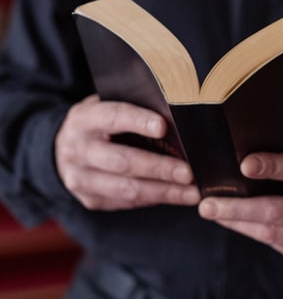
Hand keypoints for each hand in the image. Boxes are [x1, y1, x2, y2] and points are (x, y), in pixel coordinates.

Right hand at [55, 95, 199, 209]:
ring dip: (164, 192)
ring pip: (126, 189)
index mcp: (84, 119)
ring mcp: (80, 178)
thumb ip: (134, 107)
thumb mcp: (107, 105)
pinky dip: (155, 198)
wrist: (64, 148)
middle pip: (122, 161)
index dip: (138, 121)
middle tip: (188, 172)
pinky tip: (177, 196)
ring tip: (192, 193)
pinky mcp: (90, 199)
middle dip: (159, 168)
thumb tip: (176, 114)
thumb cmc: (101, 121)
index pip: (113, 117)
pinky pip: (127, 202)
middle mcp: (78, 150)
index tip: (163, 127)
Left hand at [199, 153, 282, 270]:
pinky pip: (275, 246)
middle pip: (277, 212)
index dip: (272, 166)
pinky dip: (251, 232)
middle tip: (208, 203)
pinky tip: (236, 221)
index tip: (245, 164)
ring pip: (270, 234)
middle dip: (237, 208)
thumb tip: (255, 147)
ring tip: (212, 211)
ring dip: (237, 222)